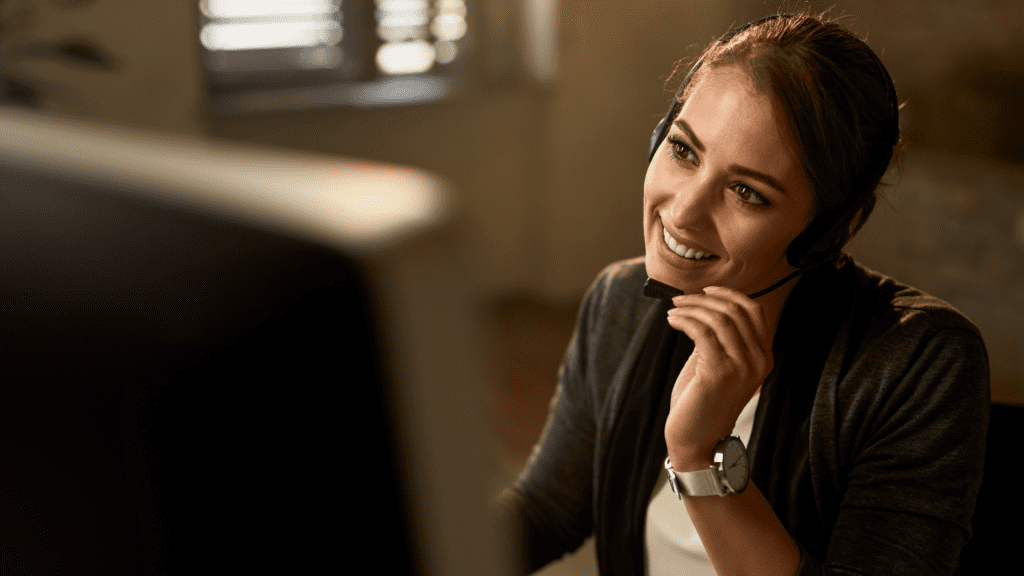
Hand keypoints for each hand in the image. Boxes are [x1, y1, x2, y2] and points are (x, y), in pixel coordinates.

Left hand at [664, 286, 773, 468]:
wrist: (698, 440)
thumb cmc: (702, 402)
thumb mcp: (717, 364)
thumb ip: (718, 338)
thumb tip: (702, 306)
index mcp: (763, 357)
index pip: (754, 311)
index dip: (729, 294)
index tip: (705, 291)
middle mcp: (758, 361)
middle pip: (735, 310)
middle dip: (703, 298)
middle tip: (680, 299)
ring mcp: (742, 368)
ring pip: (718, 318)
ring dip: (690, 308)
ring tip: (673, 311)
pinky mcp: (719, 373)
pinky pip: (702, 332)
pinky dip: (684, 320)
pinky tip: (672, 321)